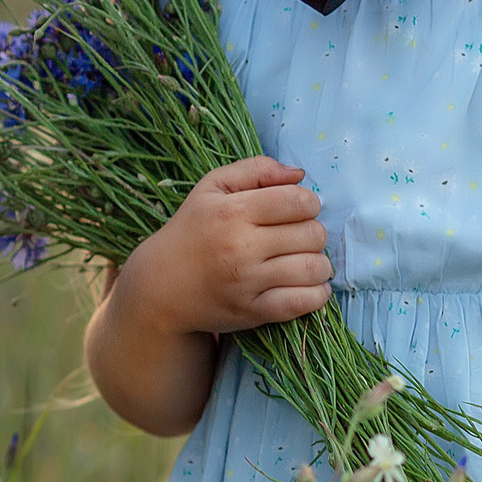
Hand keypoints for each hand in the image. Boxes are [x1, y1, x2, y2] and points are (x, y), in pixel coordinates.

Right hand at [118, 156, 331, 336]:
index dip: (309, 203)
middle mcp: (241, 247)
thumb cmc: (193, 229)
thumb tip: (300, 174)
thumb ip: (257, 170)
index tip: (300, 210)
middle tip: (301, 236)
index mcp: (233, 211)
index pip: (298, 201)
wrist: (161, 286)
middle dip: (315, 232)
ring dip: (320, 264)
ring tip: (307, 260)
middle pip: (311, 234)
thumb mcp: (213, 187)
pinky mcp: (252, 311)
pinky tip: (311, 286)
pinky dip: (317, 294)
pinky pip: (302, 303)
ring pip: (313, 268)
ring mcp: (247, 282)